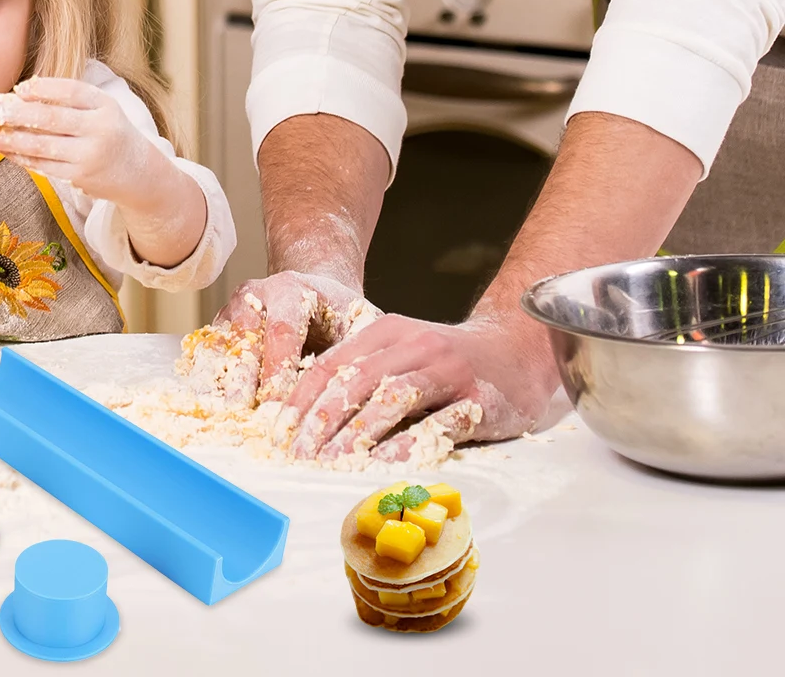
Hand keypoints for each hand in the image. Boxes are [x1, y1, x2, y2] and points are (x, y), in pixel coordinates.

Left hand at [0, 78, 207, 266]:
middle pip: (51, 118)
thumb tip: (19, 93)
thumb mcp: (100, 109)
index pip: (71, 91)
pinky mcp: (79, 177)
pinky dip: (21, 156)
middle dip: (16, 113)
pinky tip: (5, 149)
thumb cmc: (109, 132)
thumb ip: (68, 99)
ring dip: (11, 138)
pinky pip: (44, 165)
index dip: (43, 88)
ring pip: (43, 145)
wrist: (137, 173)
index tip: (19, 88)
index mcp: (105, 105)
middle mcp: (99, 129)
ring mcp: (89, 155)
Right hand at [213, 270, 379, 402]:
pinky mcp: (222, 323)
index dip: (278, 367)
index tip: (277, 402)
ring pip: (221, 342)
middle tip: (240, 411)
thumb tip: (364, 389)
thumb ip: (360, 351)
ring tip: (220, 412)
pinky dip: (206, 375)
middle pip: (245, 336)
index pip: (282, 329)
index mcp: (292, 289)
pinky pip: (208, 348)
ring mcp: (235, 307)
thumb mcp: (362, 322)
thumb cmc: (340, 313)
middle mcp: (257, 293)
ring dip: (219, 378)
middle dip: (242, 377)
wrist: (313, 288)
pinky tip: (208, 403)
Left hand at [277, 310, 558, 461]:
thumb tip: (307, 417)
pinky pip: (435, 424)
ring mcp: (446, 369)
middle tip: (299, 454)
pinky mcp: (476, 399)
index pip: (332, 363)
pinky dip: (406, 446)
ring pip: (391, 398)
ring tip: (331, 463)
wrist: (518, 351)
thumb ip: (363, 374)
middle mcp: (413, 344)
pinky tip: (382, 466)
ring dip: (357, 434)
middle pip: (355, 380)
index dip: (302, 399)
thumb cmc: (448, 361)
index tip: (279, 432)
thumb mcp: (400, 353)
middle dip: (321, 420)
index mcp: (386, 331)